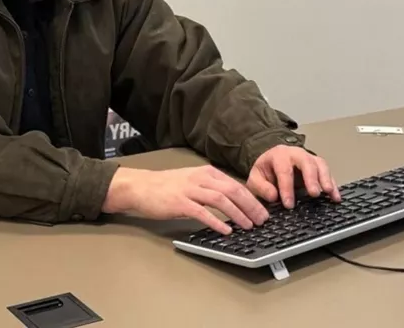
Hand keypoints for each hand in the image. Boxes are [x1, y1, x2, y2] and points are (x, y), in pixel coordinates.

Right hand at [102, 165, 269, 234]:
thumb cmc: (166, 187)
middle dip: (251, 206)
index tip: (262, 211)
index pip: (235, 184)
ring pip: (221, 199)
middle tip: (262, 220)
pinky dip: (217, 221)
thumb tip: (234, 202)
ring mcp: (190, 190)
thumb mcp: (192, 182)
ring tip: (248, 225)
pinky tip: (226, 230)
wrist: (140, 187)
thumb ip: (211, 189)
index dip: (252, 198)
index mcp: (206, 173)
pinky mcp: (180, 203)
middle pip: (233, 190)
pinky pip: (203, 212)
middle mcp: (200, 178)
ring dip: (238, 214)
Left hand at [246, 145, 340, 208]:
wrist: (272, 163)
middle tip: (314, 194)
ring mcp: (309, 158)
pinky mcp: (318, 166)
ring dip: (325, 179)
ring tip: (329, 193)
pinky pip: (328, 172)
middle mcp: (296, 154)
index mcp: (278, 156)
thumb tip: (273, 196)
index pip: (284, 170)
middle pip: (306, 162)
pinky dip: (333, 184)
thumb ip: (261, 187)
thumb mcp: (255, 179)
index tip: (288, 204)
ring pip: (320, 164)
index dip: (287, 188)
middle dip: (311, 178)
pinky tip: (335, 196)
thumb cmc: (265, 172)